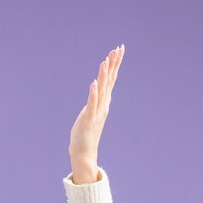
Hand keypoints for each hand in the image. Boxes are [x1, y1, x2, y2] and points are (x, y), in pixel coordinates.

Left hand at [68, 44, 124, 174]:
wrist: (84, 153)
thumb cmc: (85, 134)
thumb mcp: (89, 113)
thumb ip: (94, 102)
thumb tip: (96, 92)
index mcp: (103, 102)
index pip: (110, 80)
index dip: (115, 65)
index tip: (118, 50)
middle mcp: (102, 105)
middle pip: (109, 81)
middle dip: (113, 65)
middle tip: (118, 49)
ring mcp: (96, 112)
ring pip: (102, 91)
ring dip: (104, 76)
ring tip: (105, 61)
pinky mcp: (88, 120)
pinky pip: (91, 105)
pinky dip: (93, 94)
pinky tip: (94, 83)